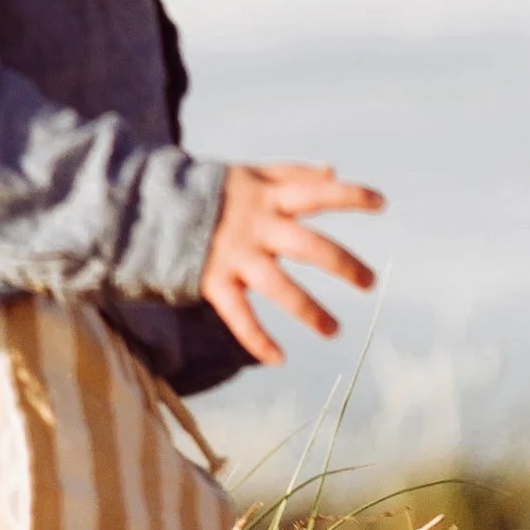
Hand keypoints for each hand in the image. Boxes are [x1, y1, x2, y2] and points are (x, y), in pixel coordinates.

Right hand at [200, 162, 384, 366]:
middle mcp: (256, 226)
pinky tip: (278, 358)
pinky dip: (257, 340)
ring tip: (334, 331)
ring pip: (280, 288)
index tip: (381, 204)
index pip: (315, 192)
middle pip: (308, 246)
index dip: (349, 195)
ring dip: (311, 311)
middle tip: (370, 283)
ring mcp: (235, 255)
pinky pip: (239, 316)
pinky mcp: (214, 281)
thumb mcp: (251, 173)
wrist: (149, 207)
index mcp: (267, 196)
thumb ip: (292, 173)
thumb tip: (333, 170)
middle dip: (343, 265)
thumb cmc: (211, 191)